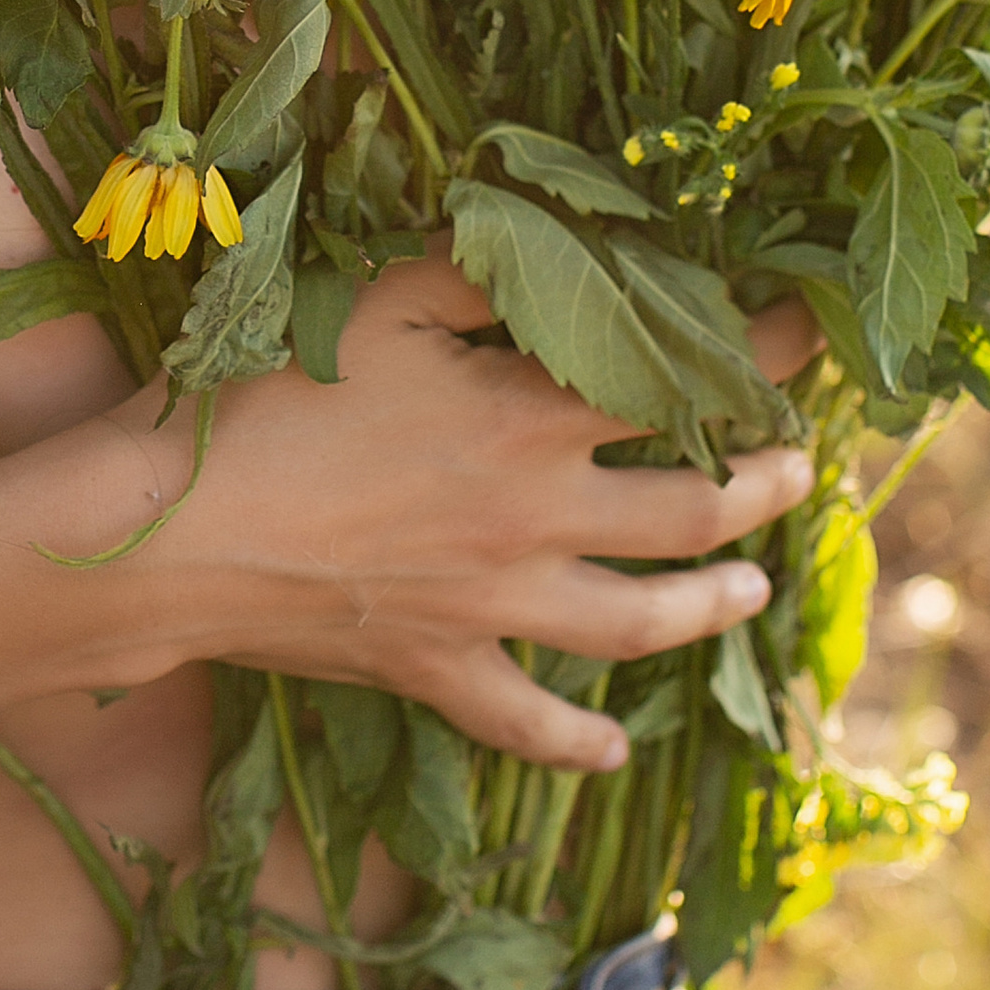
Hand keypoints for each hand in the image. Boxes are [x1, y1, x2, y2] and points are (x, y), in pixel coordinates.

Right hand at [122, 251, 818, 771]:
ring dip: (713, 608)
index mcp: (529, 418)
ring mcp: (495, 607)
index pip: (678, 382)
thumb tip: (551, 237)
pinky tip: (615, 751)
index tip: (812, 340)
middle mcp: (537, 519)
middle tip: (797, 469)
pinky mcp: (440, 670)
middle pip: (693, 513)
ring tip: (755, 591)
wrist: (177, 533)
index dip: (761, 359)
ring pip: (643, 624)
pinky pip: (529, 721)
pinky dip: (578, 742)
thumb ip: (475, 268)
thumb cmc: (269, 399)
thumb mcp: (376, 299)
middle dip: (763, 488)